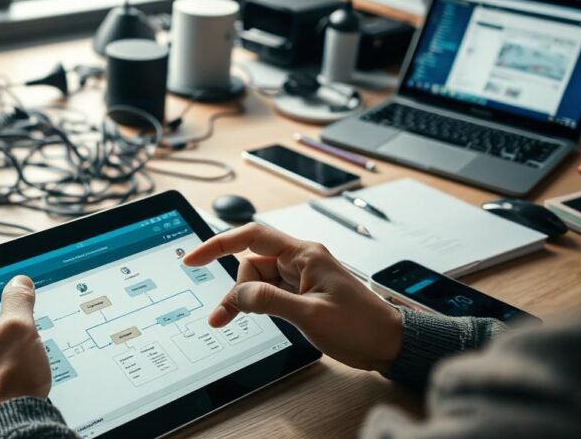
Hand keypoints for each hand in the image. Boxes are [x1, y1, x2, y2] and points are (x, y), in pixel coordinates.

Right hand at [183, 223, 402, 371]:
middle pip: (250, 264)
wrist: (388, 343)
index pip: (251, 237)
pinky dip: (256, 305)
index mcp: (304, 254)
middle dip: (237, 289)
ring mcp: (300, 277)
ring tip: (238, 321)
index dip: (217, 244)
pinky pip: (269, 293)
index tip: (192, 259)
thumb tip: (237, 295)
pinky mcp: (302, 293)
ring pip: (257, 281)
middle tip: (226, 316)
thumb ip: (269, 301)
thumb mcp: (310, 315)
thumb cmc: (361, 325)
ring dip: (246, 300)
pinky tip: (247, 317)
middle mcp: (300, 260)